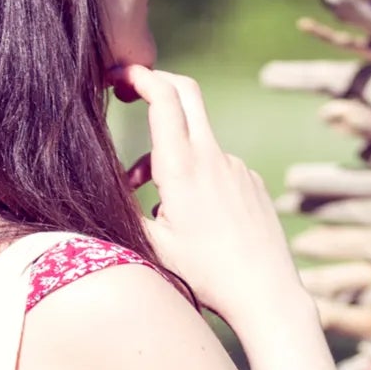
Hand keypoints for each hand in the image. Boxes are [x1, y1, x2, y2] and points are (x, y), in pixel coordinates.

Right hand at [108, 62, 301, 329]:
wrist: (266, 293)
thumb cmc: (207, 275)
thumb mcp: (153, 246)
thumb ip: (125, 209)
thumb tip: (104, 190)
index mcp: (183, 167)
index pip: (163, 97)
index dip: (139, 76)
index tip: (118, 75)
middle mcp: (213, 158)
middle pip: (186, 93)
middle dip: (157, 84)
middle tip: (131, 92)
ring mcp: (237, 167)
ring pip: (196, 141)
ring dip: (169, 154)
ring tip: (154, 201)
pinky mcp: (252, 182)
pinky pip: (217, 167)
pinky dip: (196, 177)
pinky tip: (194, 218)